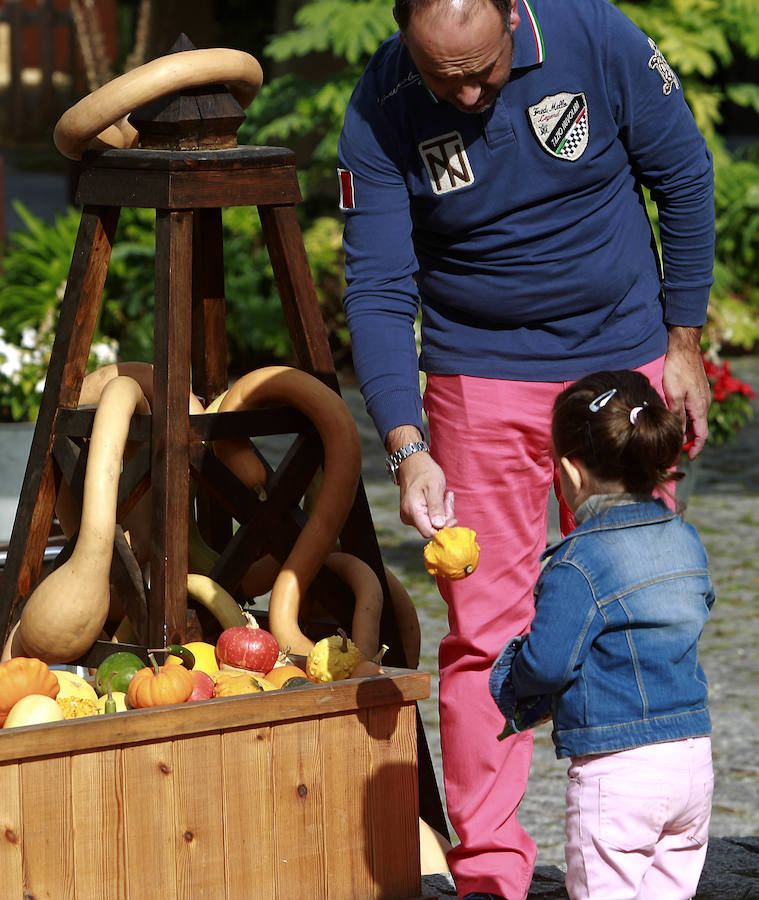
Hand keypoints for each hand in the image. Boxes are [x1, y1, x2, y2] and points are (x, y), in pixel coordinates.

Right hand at [398, 450, 455, 537]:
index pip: (429, 532)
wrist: (413, 462)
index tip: (453, 517)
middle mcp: (408, 516)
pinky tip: (441, 498)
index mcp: (412, 511)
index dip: (443, 528)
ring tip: (446, 496)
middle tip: (449, 499)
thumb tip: (439, 526)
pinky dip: (439, 510)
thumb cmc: (424, 472)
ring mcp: (410, 516)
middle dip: (445, 517)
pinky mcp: (414, 513)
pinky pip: (430, 518)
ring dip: (443, 512)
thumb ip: (436, 508)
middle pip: (432, 528)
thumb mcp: (434, 487)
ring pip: (432, 523)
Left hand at [663, 326, 710, 458]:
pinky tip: (673, 417)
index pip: (701, 434)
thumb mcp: (673, 395)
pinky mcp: (696, 390)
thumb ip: (677, 415)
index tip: (688, 457)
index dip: (695, 448)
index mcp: (700, 407)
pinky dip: (685, 417)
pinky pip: (692, 409)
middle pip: (698, 428)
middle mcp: (703, 403)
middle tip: (673, 447)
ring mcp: (701, 396)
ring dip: (685, 428)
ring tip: (671, 434)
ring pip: (694, 418)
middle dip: (687, 440)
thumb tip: (679, 433)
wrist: (683, 348)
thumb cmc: (677, 370)